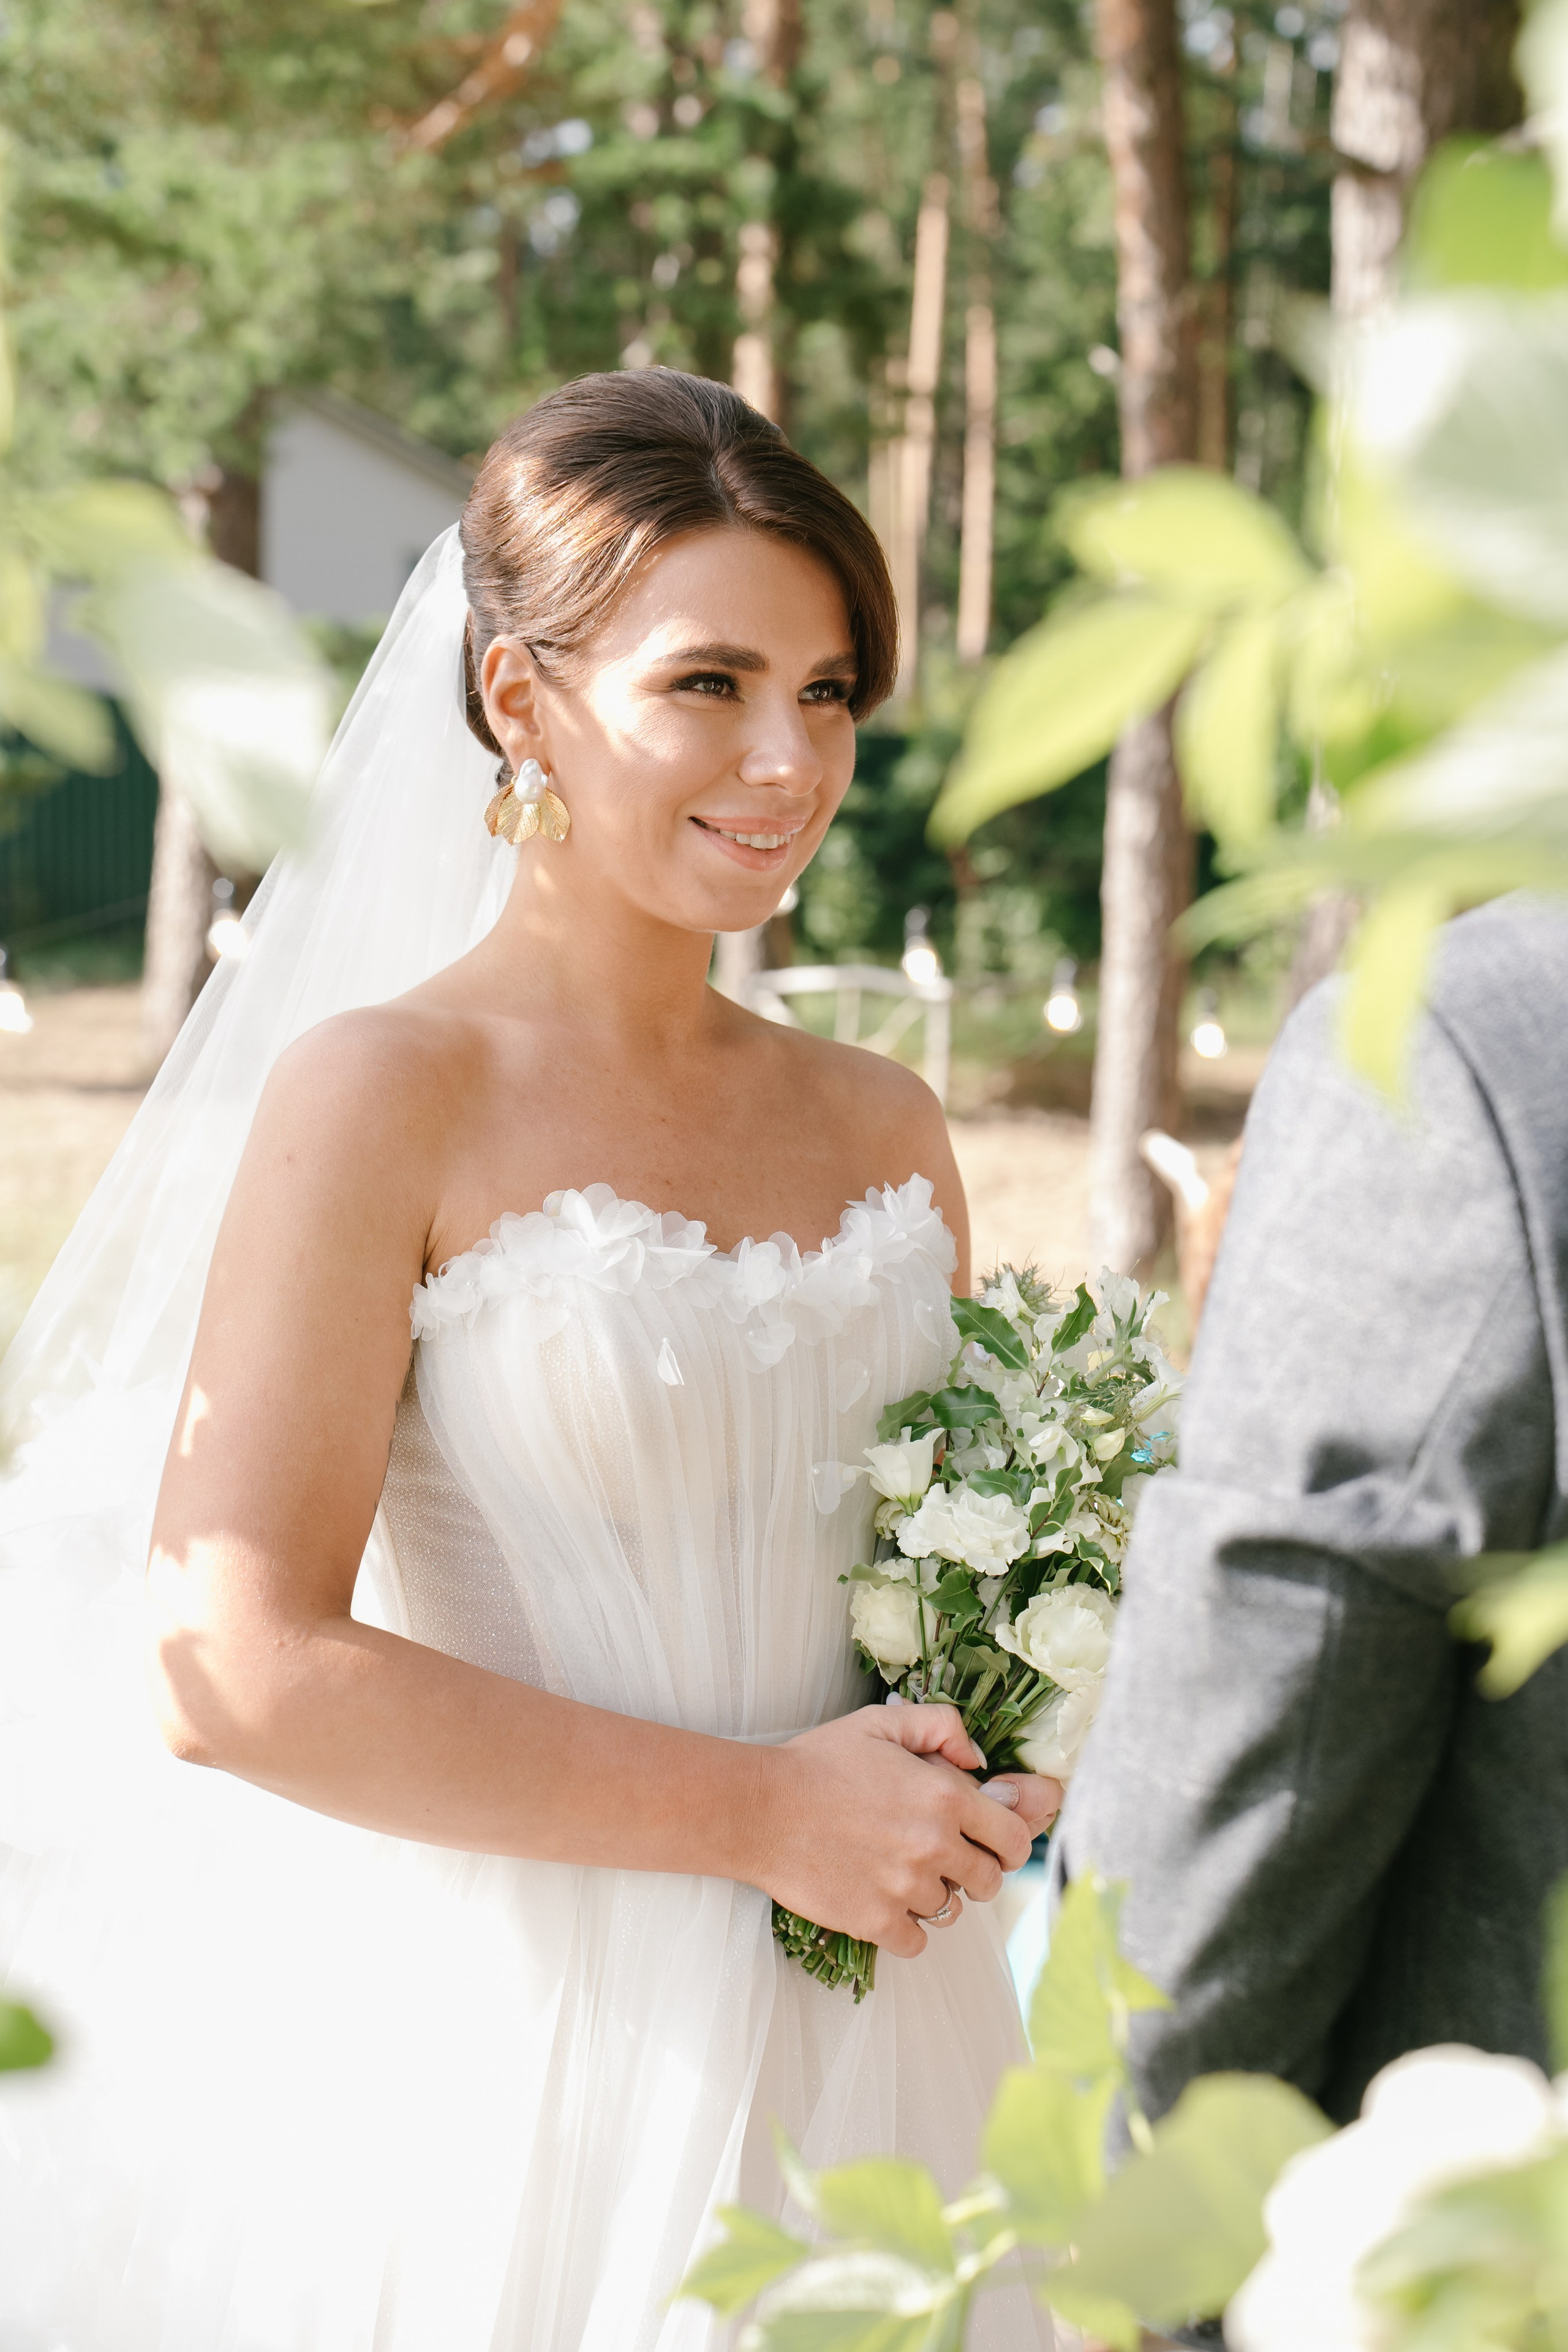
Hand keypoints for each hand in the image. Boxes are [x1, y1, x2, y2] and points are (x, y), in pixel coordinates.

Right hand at [753, 1703, 1058, 1957]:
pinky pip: (917, 1941)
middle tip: (942, 1858)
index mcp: (944, 1796)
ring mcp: (905, 1888)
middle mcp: (933, 1845)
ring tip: (899, 1872)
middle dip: (975, 1871)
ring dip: (933, 1895)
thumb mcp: (881, 1722)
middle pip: (990, 1882)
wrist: (759, 1808)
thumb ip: (942, 1726)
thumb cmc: (820, 1761)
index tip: (987, 1842)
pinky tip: (884, 1901)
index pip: (1014, 1839)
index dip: (1007, 1843)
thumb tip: (977, 1759)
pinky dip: (906, 1928)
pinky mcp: (875, 1921)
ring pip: (951, 1910)